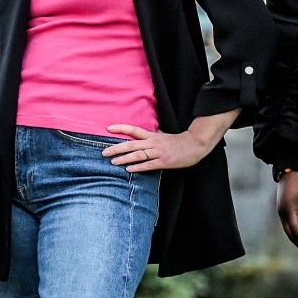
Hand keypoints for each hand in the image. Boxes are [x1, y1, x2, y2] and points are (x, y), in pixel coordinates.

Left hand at [102, 124, 217, 171]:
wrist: (194, 145)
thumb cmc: (177, 141)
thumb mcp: (163, 135)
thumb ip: (152, 135)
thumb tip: (141, 134)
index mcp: (152, 136)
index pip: (133, 130)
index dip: (121, 128)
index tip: (108, 129)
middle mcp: (153, 143)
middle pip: (131, 144)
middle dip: (116, 148)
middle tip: (104, 152)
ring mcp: (158, 152)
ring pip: (138, 155)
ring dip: (124, 158)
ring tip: (113, 162)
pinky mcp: (164, 162)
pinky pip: (148, 165)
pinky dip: (138, 167)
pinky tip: (129, 169)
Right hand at [277, 171, 297, 259]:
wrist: (290, 169)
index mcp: (289, 211)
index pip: (297, 234)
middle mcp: (282, 213)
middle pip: (290, 235)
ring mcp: (280, 211)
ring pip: (287, 231)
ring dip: (297, 241)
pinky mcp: (281, 209)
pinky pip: (287, 225)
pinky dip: (294, 233)